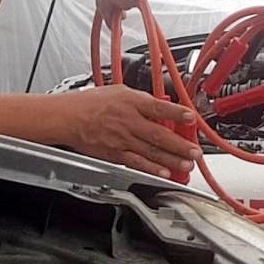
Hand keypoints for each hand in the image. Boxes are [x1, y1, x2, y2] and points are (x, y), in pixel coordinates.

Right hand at [53, 86, 199, 178]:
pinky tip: (164, 173)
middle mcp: (129, 122)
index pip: (159, 107)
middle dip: (180, 145)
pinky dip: (152, 169)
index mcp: (131, 103)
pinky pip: (137, 163)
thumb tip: (161, 106)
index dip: (177, 113)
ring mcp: (122, 140)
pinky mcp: (115, 154)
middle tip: (195, 151)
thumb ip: (142, 100)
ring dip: (172, 159)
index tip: (191, 117)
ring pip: (152, 152)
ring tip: (187, 163)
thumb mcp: (119, 91)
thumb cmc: (92, 103)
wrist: (68, 117)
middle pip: (159, 135)